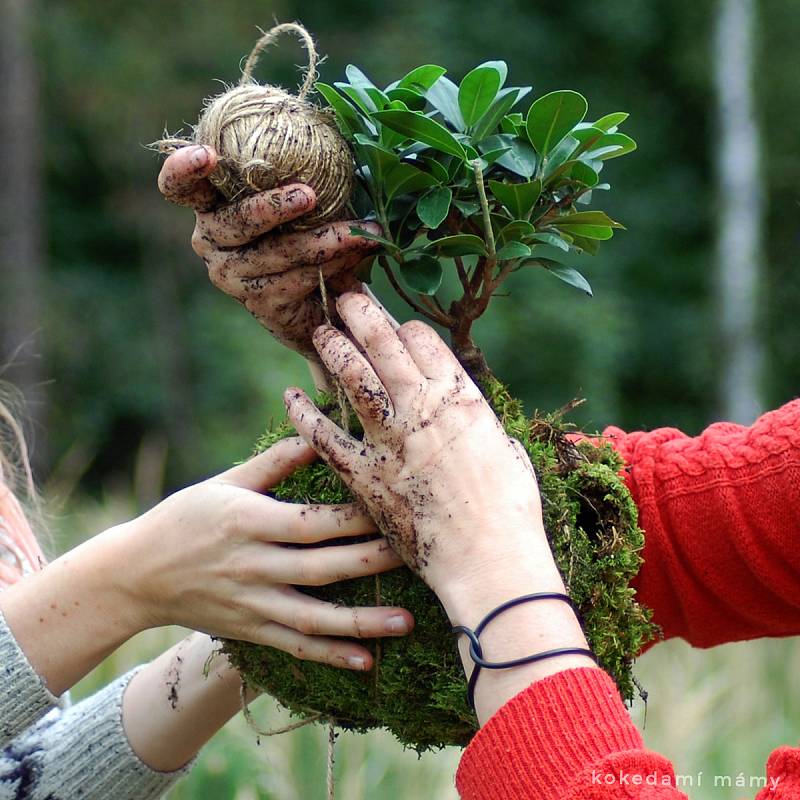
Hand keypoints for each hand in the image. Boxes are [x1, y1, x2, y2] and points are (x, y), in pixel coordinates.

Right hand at [118, 436, 412, 670]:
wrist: (136, 574)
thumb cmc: (184, 517)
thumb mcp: (224, 483)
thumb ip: (271, 464)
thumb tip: (315, 435)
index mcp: (249, 521)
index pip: (311, 521)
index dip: (355, 518)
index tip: (394, 508)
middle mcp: (253, 565)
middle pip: (323, 567)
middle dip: (373, 563)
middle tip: (419, 556)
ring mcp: (252, 602)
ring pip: (314, 616)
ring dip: (361, 622)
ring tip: (406, 622)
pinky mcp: (250, 630)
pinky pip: (294, 645)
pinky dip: (329, 654)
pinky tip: (365, 661)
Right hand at [157, 145, 380, 357]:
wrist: (323, 295)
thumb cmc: (309, 229)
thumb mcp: (305, 196)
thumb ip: (303, 164)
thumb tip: (331, 124)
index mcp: (212, 203)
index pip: (178, 187)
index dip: (183, 170)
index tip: (207, 155)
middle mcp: (211, 240)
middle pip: (234, 221)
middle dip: (272, 208)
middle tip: (309, 196)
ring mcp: (230, 275)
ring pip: (275, 254)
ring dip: (323, 241)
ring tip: (359, 231)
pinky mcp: (257, 303)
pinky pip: (295, 280)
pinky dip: (330, 265)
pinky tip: (355, 254)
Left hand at [283, 293, 593, 723]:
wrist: (488, 557)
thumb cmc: (511, 512)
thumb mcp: (509, 455)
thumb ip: (484, 431)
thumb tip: (476, 424)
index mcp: (462, 399)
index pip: (426, 344)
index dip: (405, 329)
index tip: (395, 325)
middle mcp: (423, 408)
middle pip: (385, 345)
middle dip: (363, 315)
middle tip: (346, 299)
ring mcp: (390, 439)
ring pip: (353, 377)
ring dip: (335, 349)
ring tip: (320, 332)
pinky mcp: (364, 474)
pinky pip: (325, 435)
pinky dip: (304, 414)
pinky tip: (291, 396)